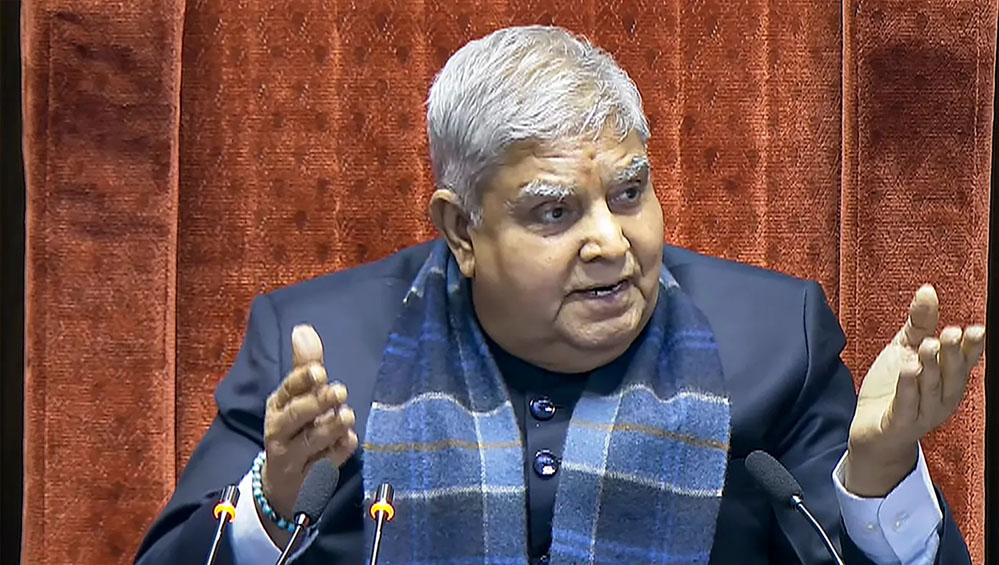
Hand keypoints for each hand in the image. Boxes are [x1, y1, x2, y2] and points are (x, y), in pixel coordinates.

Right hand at [258, 324, 357, 542]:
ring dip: (330, 427)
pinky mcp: (307, 479)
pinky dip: (337, 453)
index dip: (301, 380)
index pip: (286, 390)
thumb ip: (304, 365)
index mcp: (277, 406)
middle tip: (340, 390)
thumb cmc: (295, 428)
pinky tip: (349, 441)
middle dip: (316, 403)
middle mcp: (280, 431)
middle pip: (295, 417)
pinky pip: (324, 465)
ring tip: (347, 415)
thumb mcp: (296, 397)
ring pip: (311, 442)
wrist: (281, 483)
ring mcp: (292, 457)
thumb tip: (303, 329)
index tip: (320, 371)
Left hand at [846, 285, 984, 495]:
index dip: (972, 348)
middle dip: (953, 354)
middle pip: (951, 374)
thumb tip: (928, 289)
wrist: (871, 431)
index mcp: (946, 378)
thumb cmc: (893, 389)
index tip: (975, 329)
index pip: (964, 361)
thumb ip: (919, 324)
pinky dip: (908, 389)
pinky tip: (908, 370)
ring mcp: (922, 413)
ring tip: (928, 345)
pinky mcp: (899, 424)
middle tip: (950, 333)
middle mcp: (941, 397)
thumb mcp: (904, 350)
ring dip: (931, 367)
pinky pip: (906, 407)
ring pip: (930, 389)